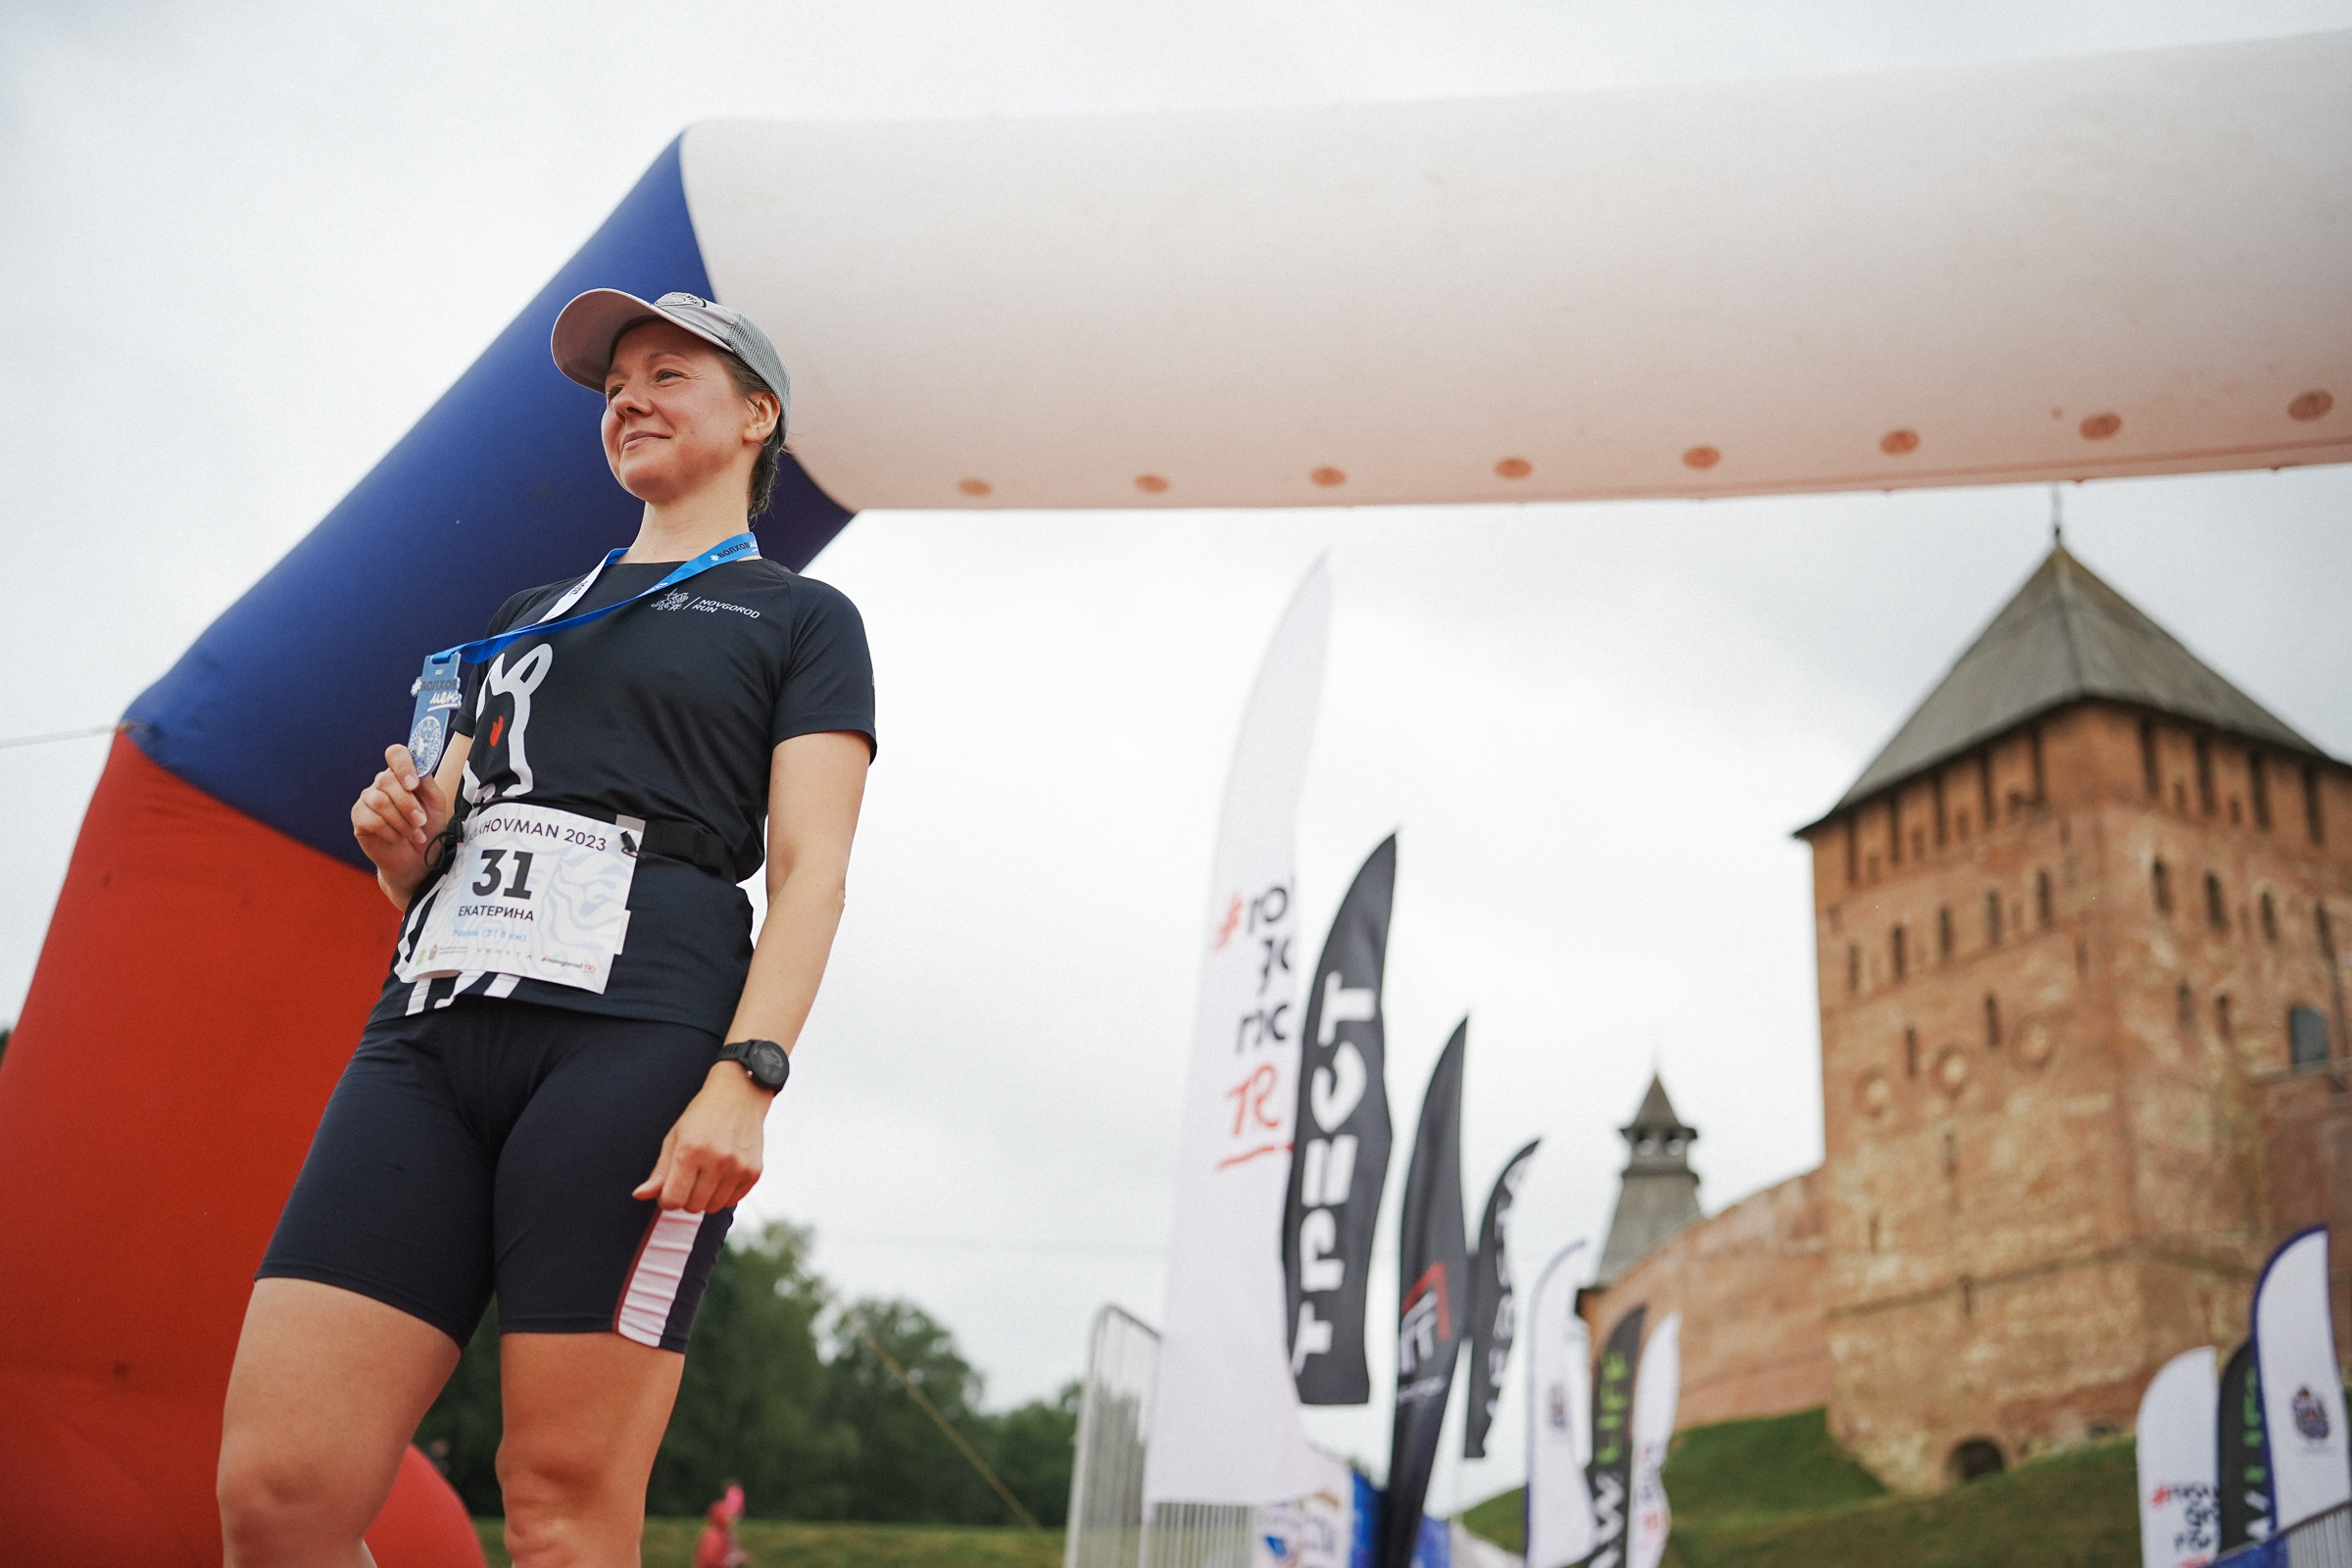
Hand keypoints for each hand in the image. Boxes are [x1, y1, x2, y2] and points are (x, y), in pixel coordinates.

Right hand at [351, 743, 450, 901]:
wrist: (418, 860)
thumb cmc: (427, 829)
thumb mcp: (436, 805)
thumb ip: (428, 784)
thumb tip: (418, 770)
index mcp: (403, 775)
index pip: (396, 754)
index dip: (403, 765)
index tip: (413, 784)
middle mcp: (382, 783)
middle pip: (387, 780)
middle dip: (408, 804)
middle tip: (421, 821)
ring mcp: (368, 799)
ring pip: (379, 800)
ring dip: (401, 820)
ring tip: (414, 834)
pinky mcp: (359, 818)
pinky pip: (370, 819)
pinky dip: (389, 831)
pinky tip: (396, 838)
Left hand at [633, 1064, 773, 1212]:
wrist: (740, 1094)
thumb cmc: (702, 1115)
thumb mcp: (674, 1137)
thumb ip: (659, 1171)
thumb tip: (640, 1196)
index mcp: (690, 1150)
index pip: (672, 1200)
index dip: (666, 1198)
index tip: (669, 1187)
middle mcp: (716, 1160)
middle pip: (692, 1207)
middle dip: (686, 1197)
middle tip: (689, 1176)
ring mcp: (738, 1167)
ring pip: (712, 1208)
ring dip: (705, 1197)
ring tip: (707, 1174)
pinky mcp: (754, 1172)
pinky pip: (732, 1201)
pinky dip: (724, 1194)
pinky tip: (723, 1174)